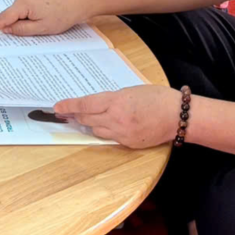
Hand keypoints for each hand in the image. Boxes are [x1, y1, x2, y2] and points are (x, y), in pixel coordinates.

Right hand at [0, 0, 84, 38]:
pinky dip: (21, 16)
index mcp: (24, 3)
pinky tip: (27, 23)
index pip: (3, 18)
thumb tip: (5, 29)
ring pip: (15, 12)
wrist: (76, 2)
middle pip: (9, 15)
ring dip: (17, 21)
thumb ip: (21, 29)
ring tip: (28, 29)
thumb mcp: (41, 28)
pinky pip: (21, 8)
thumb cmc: (62, 16)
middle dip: (4, 26)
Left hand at [58, 84, 178, 147]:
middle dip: (75, 116)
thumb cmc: (157, 98)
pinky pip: (110, 137)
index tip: (57, 107)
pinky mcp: (128, 143)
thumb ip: (113, 98)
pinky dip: (105, 131)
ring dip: (89, 124)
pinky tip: (106, 125)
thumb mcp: (131, 91)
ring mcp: (122, 133)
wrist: (178, 116)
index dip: (69, 106)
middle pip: (87, 119)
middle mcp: (116, 119)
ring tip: (83, 119)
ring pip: (96, 130)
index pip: (86, 104)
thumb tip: (98, 104)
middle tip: (64, 113)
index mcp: (117, 101)